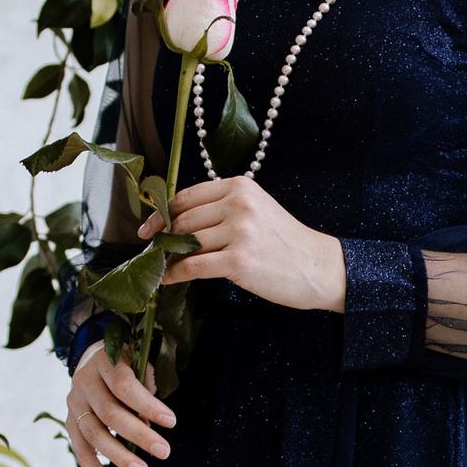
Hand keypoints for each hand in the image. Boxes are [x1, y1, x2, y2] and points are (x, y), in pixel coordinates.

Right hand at [65, 343, 175, 466]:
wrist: (91, 359)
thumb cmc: (125, 364)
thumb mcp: (138, 362)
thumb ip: (145, 386)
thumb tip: (150, 420)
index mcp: (103, 362)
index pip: (124, 386)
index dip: (147, 405)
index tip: (171, 422)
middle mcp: (83, 382)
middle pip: (109, 413)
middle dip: (139, 435)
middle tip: (164, 452)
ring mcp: (73, 404)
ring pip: (94, 434)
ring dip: (119, 457)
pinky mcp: (69, 423)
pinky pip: (80, 451)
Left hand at [146, 175, 346, 311]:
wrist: (318, 267)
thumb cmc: (285, 243)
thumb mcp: (257, 211)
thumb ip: (222, 209)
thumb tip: (177, 224)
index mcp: (240, 187)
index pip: (187, 196)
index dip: (161, 213)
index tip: (147, 228)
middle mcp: (239, 204)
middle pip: (183, 220)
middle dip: (161, 238)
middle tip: (150, 252)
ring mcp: (239, 232)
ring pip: (186, 243)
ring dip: (166, 258)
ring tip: (158, 268)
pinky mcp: (239, 260)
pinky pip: (193, 266)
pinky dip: (174, 274)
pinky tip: (165, 280)